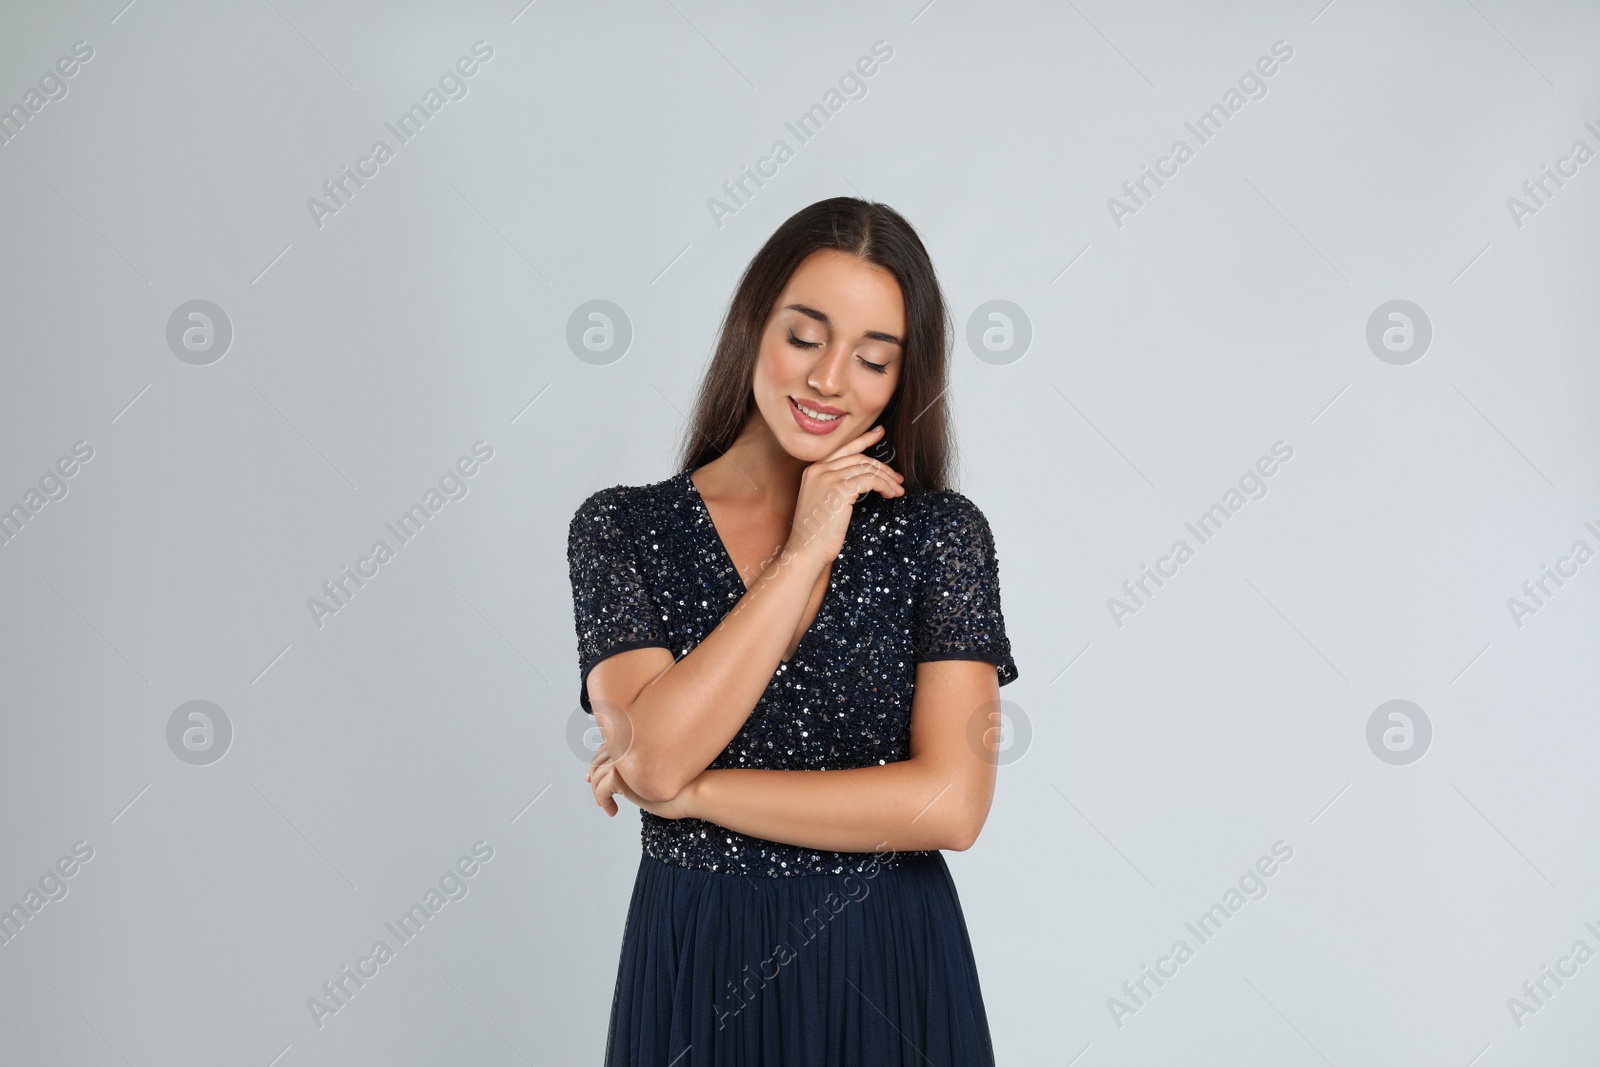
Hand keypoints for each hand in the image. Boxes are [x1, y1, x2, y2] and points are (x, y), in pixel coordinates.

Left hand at [587, 743, 693, 819]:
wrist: (693, 789)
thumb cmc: (682, 782)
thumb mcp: (656, 769)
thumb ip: (640, 766)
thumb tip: (622, 777)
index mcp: (636, 739)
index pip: (608, 747)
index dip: (598, 761)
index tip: (592, 775)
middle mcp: (626, 746)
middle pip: (599, 761)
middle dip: (594, 777)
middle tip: (595, 793)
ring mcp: (622, 760)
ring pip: (597, 778)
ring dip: (599, 794)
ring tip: (608, 806)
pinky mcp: (619, 776)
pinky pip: (601, 791)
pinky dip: (604, 803)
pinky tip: (612, 811)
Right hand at [786, 424, 903, 567]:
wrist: (806, 550)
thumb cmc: (817, 533)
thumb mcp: (824, 502)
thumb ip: (837, 485)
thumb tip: (865, 479)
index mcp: (813, 470)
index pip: (844, 449)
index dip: (864, 439)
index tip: (880, 432)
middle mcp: (819, 469)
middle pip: (860, 457)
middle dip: (882, 466)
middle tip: (898, 478)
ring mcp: (828, 477)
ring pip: (867, 468)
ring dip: (887, 479)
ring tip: (897, 490)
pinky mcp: (839, 489)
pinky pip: (870, 480)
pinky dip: (884, 486)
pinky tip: (890, 494)